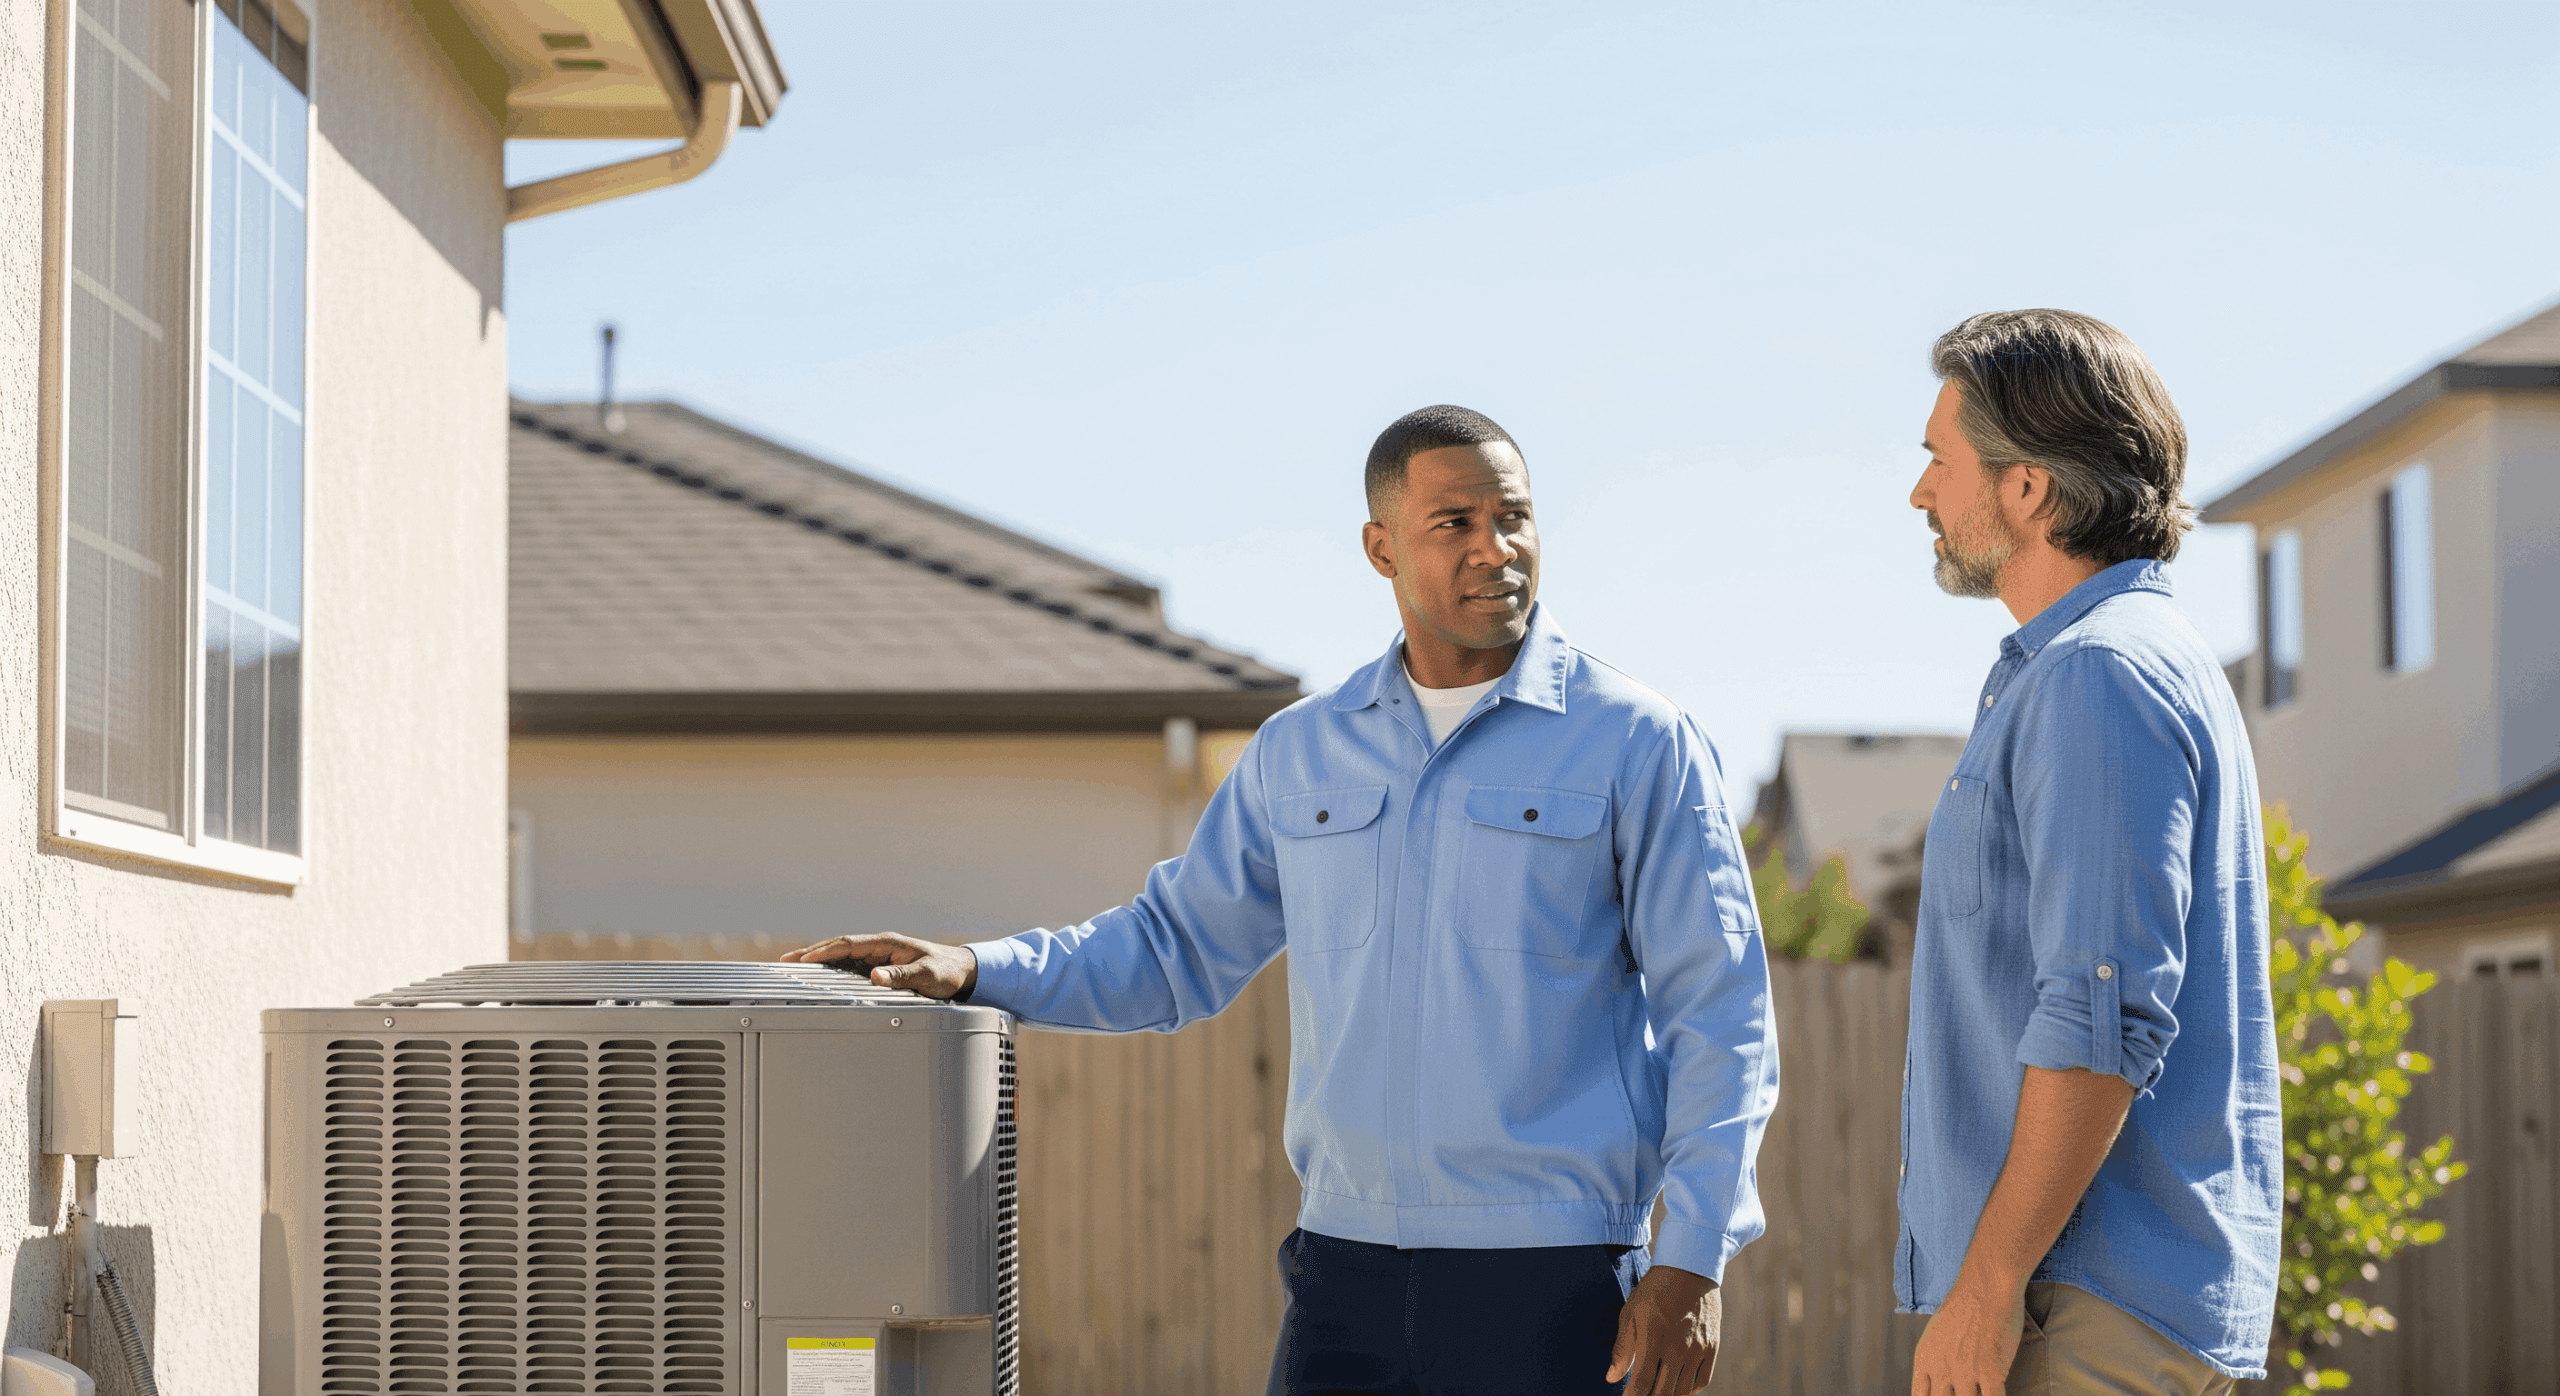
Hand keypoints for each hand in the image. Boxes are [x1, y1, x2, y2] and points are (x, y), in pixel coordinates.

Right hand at [781, 933, 978, 999]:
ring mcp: (878, 956)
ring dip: (819, 961)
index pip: (849, 944)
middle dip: (812, 953)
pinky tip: (819, 977)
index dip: (825, 951)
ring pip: (842, 956)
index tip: (804, 958)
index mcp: (887, 942)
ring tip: (793, 967)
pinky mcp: (881, 967)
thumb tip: (876, 976)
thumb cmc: (946, 971)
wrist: (962, 971)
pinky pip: (851, 966)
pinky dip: (832, 969)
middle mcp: (880, 947)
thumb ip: (903, 975)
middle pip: (839, 947)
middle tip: (785, 960)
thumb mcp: (927, 974)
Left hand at [1608, 1264, 1719, 1394]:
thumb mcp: (1631, 1313)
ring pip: (1683, 1392)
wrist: (1690, 1269)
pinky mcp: (1712, 1347)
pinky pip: (1702, 1381)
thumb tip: (1611, 1378)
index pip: (1642, 1382)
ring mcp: (1697, 1349)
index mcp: (1653, 1337)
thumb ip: (1622, 1348)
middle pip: (1664, 1393)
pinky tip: (1678, 1389)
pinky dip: (1689, 1391)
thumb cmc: (1655, 1290)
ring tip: (1658, 1394)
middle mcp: (1677, 1347)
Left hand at [1908, 1278, 2025, 1395]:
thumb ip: (1936, 1359)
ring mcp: (1965, 1372)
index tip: (1946, 1394)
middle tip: (1965, 1391)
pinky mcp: (1990, 1371)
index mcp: (1924, 1359)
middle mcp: (1940, 1368)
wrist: (1986, 1286)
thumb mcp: (1937, 1332)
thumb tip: (1942, 1381)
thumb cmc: (1965, 1305)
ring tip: (1982, 1389)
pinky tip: (1998, 1392)